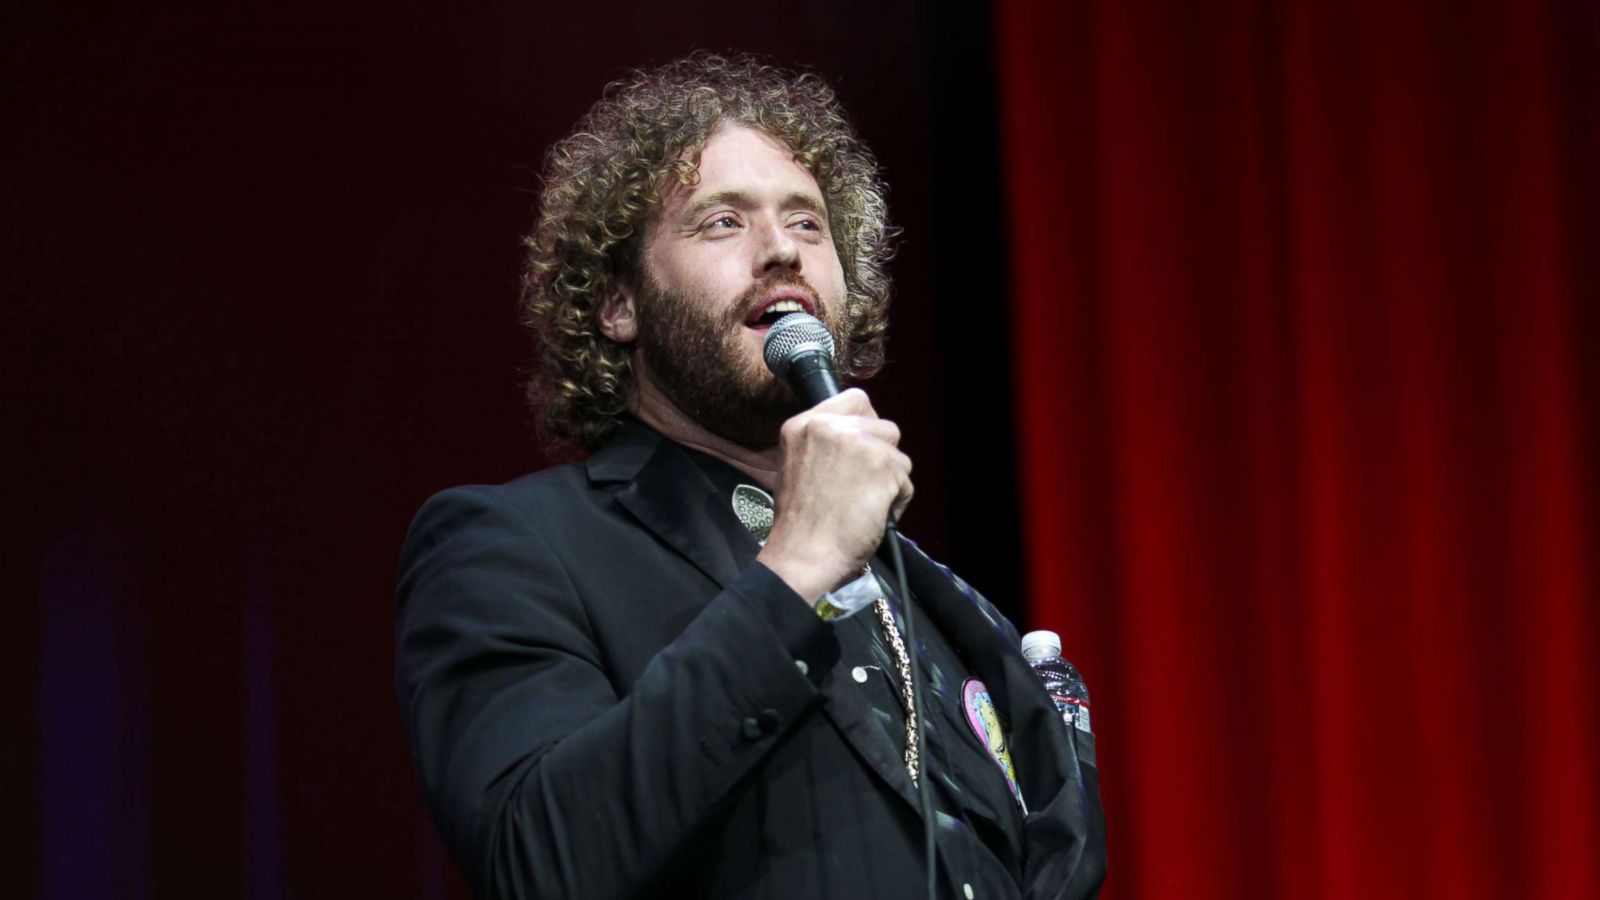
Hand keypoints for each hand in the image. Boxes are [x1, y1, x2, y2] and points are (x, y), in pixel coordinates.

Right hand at [755, 389, 913, 604]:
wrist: (804, 554)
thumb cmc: (799, 524)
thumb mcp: (795, 466)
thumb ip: (823, 446)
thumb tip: (857, 443)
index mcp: (803, 424)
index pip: (855, 400)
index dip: (865, 425)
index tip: (861, 450)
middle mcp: (830, 426)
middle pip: (883, 426)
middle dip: (881, 454)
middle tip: (863, 484)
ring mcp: (859, 443)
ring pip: (897, 452)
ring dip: (889, 477)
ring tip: (866, 503)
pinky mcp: (883, 464)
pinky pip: (905, 479)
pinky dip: (896, 500)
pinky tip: (874, 515)